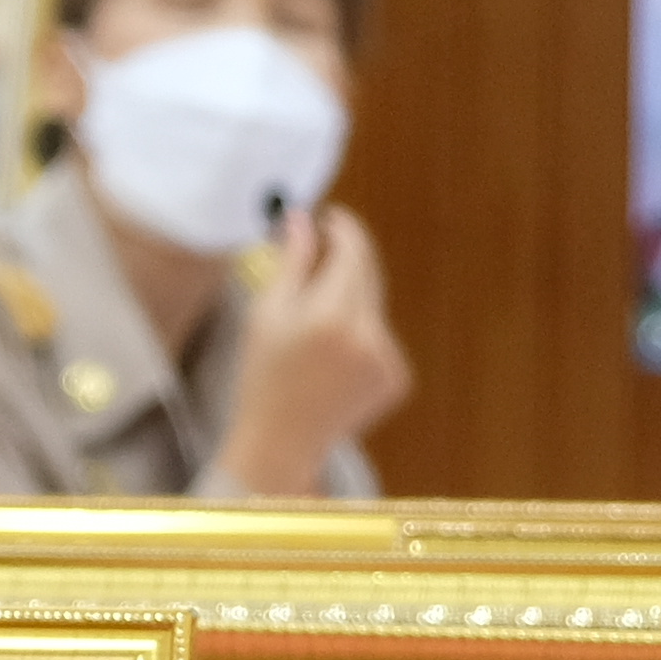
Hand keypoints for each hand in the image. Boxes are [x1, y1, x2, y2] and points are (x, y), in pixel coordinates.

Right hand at [211, 207, 411, 499]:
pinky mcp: (397, 377)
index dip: (344, 228)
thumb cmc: (263, 377)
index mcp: (332, 315)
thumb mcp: (266, 313)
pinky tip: (331, 363)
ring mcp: (388, 359)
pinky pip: (381, 337)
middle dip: (345, 262)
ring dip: (350, 303)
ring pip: (374, 306)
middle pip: (369, 273)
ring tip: (313, 336)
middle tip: (316, 261)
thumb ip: (291, 261)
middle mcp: (368, 335)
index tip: (331, 219)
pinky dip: (361, 336)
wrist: (281, 442)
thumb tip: (301, 218)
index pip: (355, 250)